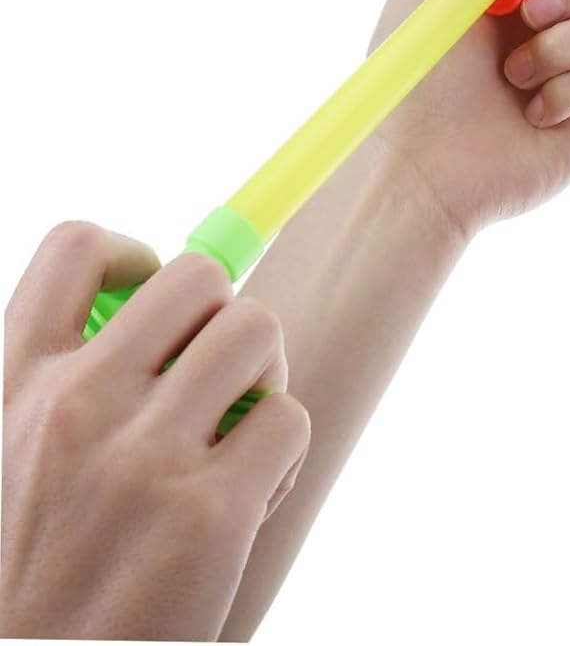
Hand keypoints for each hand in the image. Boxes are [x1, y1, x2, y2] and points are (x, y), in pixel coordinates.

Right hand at [1, 222, 310, 641]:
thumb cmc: (33, 575)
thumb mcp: (10, 461)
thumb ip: (66, 386)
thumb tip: (166, 315)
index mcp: (13, 388)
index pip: (74, 248)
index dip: (132, 251)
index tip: (147, 292)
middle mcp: (74, 407)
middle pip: (199, 275)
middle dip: (221, 315)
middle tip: (211, 376)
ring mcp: (143, 458)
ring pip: (257, 331)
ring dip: (262, 374)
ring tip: (236, 429)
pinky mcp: (209, 513)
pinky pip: (289, 419)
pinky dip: (282, 454)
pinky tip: (245, 501)